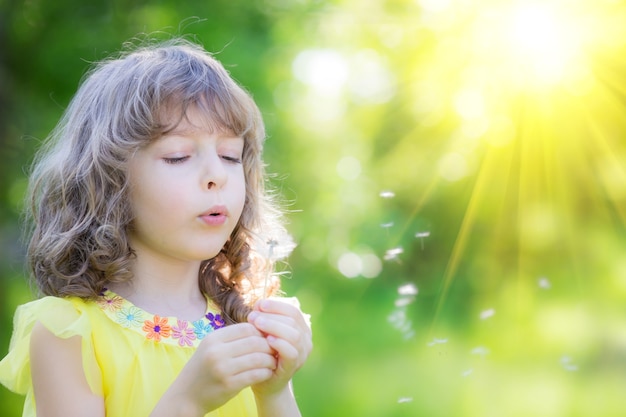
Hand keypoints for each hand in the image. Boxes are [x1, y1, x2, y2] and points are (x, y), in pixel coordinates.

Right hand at [157, 322, 275, 414]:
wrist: (186, 396)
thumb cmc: (203, 368)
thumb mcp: (211, 347)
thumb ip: (232, 338)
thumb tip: (260, 327)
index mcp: (213, 339)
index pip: (246, 328)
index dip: (261, 331)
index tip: (268, 338)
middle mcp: (217, 352)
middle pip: (254, 342)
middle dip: (269, 345)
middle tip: (276, 350)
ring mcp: (222, 369)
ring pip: (257, 358)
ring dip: (270, 360)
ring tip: (273, 362)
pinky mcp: (229, 385)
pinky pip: (255, 375)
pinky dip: (265, 373)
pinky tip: (267, 373)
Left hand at [247, 298, 312, 396]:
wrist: (266, 383)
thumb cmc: (264, 354)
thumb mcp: (264, 332)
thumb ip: (264, 318)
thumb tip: (258, 304)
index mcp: (301, 328)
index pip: (293, 310)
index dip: (276, 305)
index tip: (258, 304)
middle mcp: (305, 339)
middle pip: (293, 320)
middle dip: (271, 315)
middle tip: (252, 316)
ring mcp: (302, 353)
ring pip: (294, 334)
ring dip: (274, 326)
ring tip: (256, 324)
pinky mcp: (295, 365)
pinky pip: (291, 352)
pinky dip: (279, 343)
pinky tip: (266, 340)